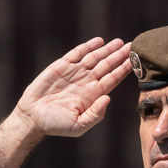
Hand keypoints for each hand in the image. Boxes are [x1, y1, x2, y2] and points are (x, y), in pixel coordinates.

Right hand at [13, 37, 133, 137]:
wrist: (33, 117)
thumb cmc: (56, 125)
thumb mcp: (79, 126)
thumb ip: (95, 114)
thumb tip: (108, 98)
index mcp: (93, 95)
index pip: (113, 79)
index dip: (123, 69)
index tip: (134, 61)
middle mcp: (86, 82)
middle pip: (107, 65)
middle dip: (119, 56)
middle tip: (132, 45)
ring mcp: (74, 72)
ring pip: (95, 57)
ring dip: (107, 49)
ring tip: (119, 42)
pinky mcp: (61, 66)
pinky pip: (77, 53)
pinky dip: (88, 46)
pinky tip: (99, 41)